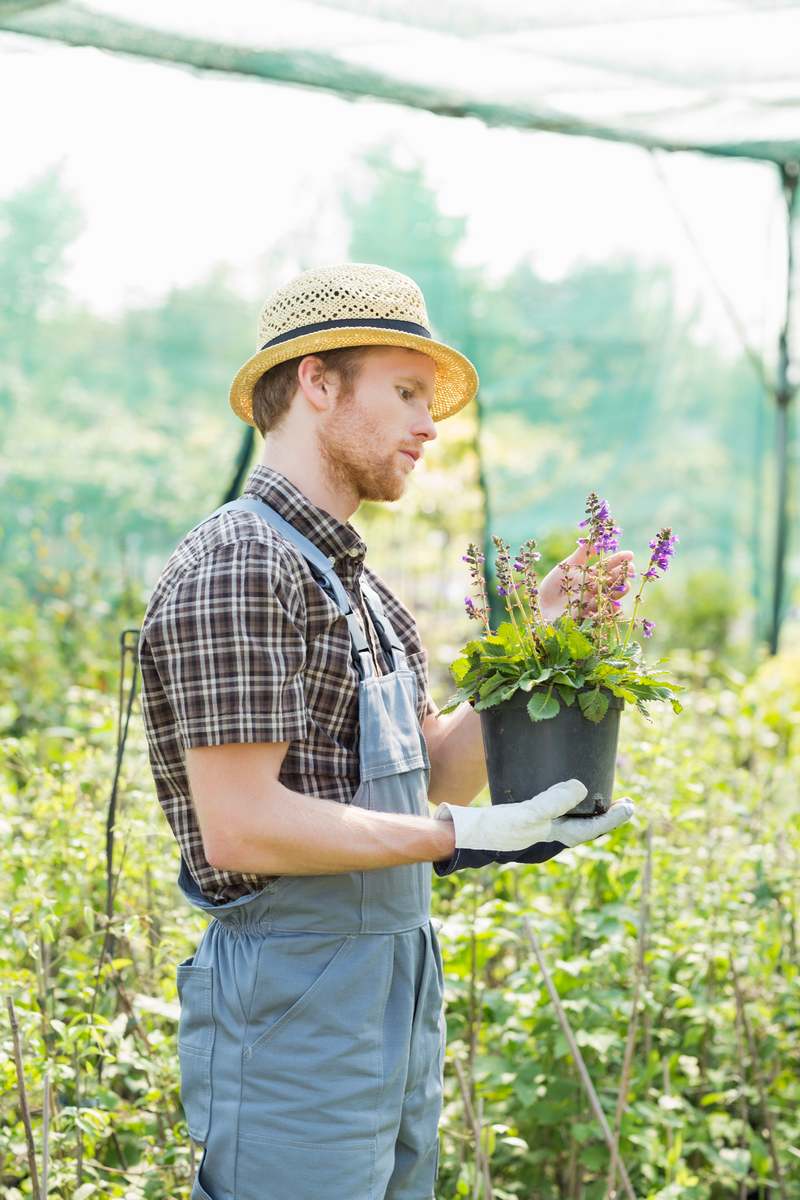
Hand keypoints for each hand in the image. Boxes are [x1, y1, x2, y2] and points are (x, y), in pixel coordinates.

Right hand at [434, 779, 634, 851]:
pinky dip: (562, 801)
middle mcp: (547, 836)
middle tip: (624, 801)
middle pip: (584, 825)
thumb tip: (582, 788)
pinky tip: (556, 789)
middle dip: (604, 814)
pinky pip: (550, 810)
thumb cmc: (493, 830)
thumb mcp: (528, 815)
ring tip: (598, 796)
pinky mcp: (520, 819)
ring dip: (585, 808)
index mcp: (554, 838)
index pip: (592, 828)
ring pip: (568, 819)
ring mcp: (534, 829)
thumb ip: (555, 801)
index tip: (631, 806)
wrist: (460, 836)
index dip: (614, 818)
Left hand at [539, 542, 635, 622]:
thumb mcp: (565, 566)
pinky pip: (600, 614)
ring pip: (609, 596)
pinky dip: (607, 610)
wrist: (541, 606)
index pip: (608, 566)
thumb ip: (580, 554)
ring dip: (618, 592)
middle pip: (612, 581)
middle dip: (622, 575)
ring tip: (626, 586)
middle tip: (630, 569)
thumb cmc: (553, 586)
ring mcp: (591, 602)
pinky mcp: (587, 616)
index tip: (630, 554)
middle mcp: (594, 589)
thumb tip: (594, 536)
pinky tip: (613, 606)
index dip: (619, 560)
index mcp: (590, 575)